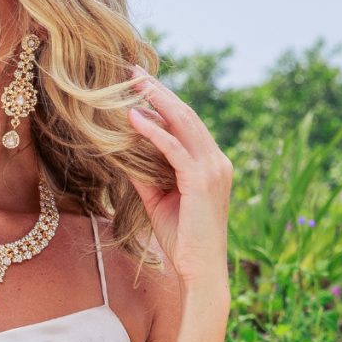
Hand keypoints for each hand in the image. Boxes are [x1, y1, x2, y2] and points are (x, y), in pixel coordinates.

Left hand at [125, 71, 232, 296]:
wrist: (201, 273)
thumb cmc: (182, 242)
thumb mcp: (158, 201)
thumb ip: (146, 175)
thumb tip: (124, 154)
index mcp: (211, 164)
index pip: (186, 123)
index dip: (163, 101)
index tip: (139, 83)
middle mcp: (217, 160)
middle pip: (185, 114)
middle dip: (157, 90)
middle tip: (132, 69)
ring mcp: (213, 169)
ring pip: (183, 123)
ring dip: (154, 100)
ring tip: (130, 82)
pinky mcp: (201, 181)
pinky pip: (174, 149)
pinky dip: (153, 132)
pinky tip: (132, 118)